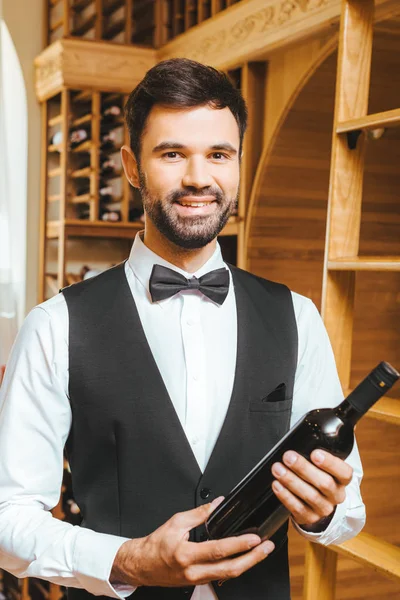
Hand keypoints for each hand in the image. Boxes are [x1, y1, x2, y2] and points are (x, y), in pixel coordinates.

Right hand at [110, 498, 274, 587]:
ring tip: (261, 552)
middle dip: (252, 559)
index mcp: (186, 554)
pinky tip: (245, 559)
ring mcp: (197, 579)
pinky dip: (235, 567)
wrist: (143, 565)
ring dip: (248, 564)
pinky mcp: (199, 582)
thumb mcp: (176, 522)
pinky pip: (221, 576)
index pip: (218, 550)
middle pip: (230, 570)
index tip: (254, 538)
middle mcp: (193, 571)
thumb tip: (217, 504)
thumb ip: (198, 514)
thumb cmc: (156, 544)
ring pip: (228, 576)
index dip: (239, 545)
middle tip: (266, 548)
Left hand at [271, 449, 352, 528]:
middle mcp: (336, 495)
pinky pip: (297, 508)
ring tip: (278, 469)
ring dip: (291, 480)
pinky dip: (286, 496)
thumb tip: (320, 427)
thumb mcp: (323, 465)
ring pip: (310, 496)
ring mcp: (324, 508)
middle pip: (325, 483)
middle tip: (288, 457)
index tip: (315, 453)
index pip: (344, 472)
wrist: (316, 506)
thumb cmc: (317, 476)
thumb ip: (320, 450)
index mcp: (342, 480)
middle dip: (304, 468)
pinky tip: (277, 484)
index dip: (331, 463)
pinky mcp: (309, 518)